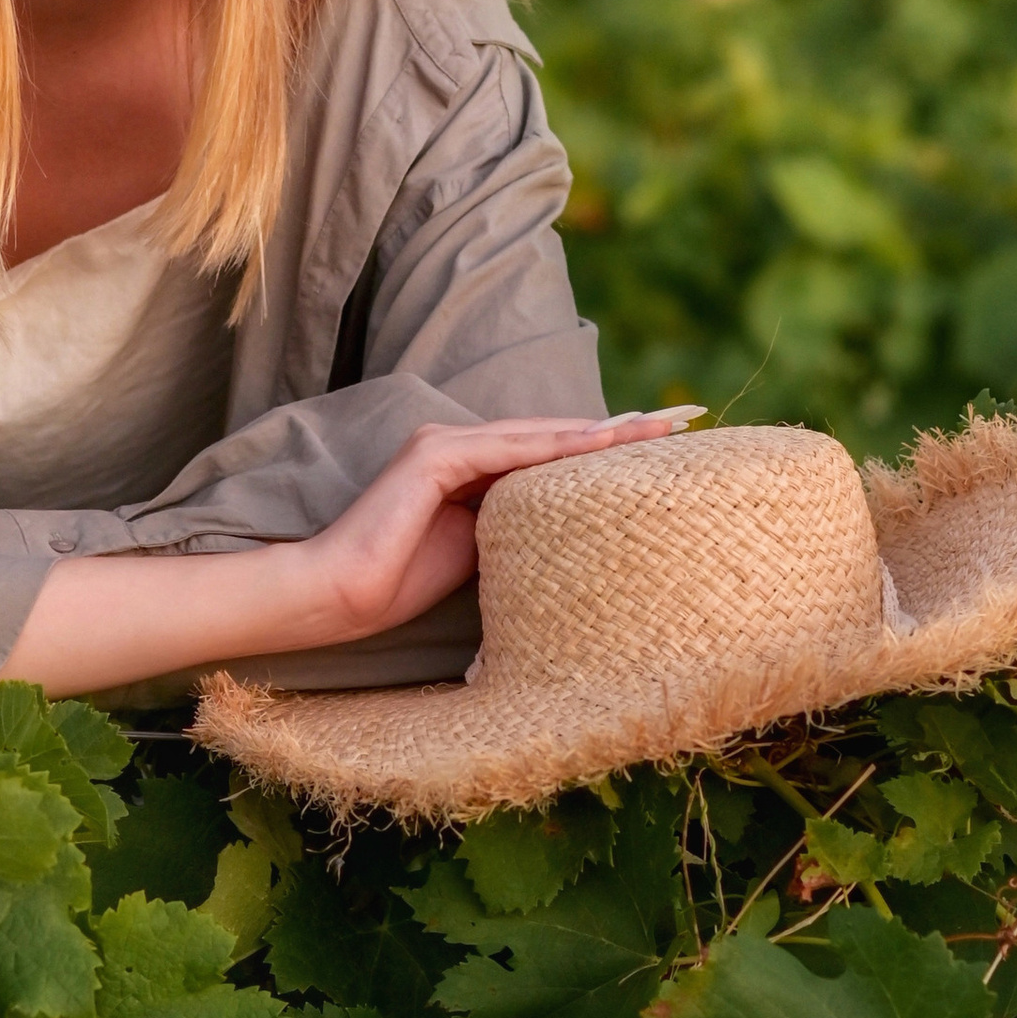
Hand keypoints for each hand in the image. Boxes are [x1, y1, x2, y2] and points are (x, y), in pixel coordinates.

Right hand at [288, 409, 701, 645]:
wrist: (338, 595)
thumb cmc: (398, 583)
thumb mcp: (478, 554)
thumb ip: (516, 532)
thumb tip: (569, 534)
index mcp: (468, 467)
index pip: (548, 453)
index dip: (602, 450)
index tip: (658, 449)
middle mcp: (457, 444)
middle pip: (551, 434)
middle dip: (615, 430)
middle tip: (677, 423)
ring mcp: (444, 443)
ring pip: (538, 434)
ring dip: (598, 431)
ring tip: (654, 428)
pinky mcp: (434, 456)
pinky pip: (508, 448)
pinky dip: (555, 446)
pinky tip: (598, 443)